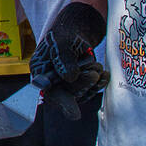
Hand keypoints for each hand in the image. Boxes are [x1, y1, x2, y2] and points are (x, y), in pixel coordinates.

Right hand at [30, 2, 108, 119]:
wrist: (77, 30)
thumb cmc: (65, 33)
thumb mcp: (62, 42)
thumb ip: (64, 59)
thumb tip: (69, 77)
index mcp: (40, 72)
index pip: (50, 91)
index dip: (62, 102)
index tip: (76, 115)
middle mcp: (52, 82)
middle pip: (67, 94)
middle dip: (82, 84)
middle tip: (94, 72)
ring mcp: (65, 85)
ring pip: (80, 94)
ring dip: (92, 83)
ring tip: (97, 66)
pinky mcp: (79, 85)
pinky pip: (90, 91)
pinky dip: (99, 84)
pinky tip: (105, 75)